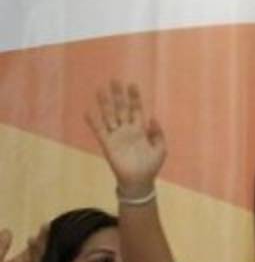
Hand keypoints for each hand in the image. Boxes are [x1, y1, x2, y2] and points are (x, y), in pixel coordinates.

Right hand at [85, 81, 166, 195]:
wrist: (139, 181)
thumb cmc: (151, 165)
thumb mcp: (160, 149)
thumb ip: (158, 133)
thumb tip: (152, 118)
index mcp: (140, 129)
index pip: (136, 109)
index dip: (134, 97)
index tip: (132, 84)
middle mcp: (127, 129)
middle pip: (121, 108)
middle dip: (118, 95)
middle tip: (114, 80)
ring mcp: (116, 135)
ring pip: (109, 115)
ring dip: (105, 103)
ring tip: (100, 89)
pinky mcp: (107, 144)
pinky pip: (99, 130)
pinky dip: (93, 122)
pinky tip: (88, 111)